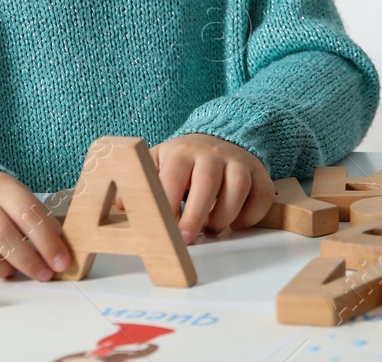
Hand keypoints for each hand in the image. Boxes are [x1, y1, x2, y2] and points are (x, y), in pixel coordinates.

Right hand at [0, 169, 71, 281]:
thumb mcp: (13, 198)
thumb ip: (35, 220)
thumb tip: (60, 251)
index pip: (27, 212)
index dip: (47, 240)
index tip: (61, 262)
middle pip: (1, 233)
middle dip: (27, 259)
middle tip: (43, 274)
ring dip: (0, 268)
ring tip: (11, 272)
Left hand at [149, 133, 273, 243]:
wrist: (218, 141)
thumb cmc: (181, 163)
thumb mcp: (156, 165)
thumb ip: (137, 185)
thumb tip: (120, 208)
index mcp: (181, 152)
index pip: (174, 178)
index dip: (168, 206)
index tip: (163, 230)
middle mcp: (211, 153)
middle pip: (207, 183)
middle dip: (195, 216)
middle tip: (186, 241)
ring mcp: (238, 162)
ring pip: (237, 189)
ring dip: (223, 217)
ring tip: (211, 228)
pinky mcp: (260, 173)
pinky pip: (262, 197)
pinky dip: (250, 216)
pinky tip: (235, 223)